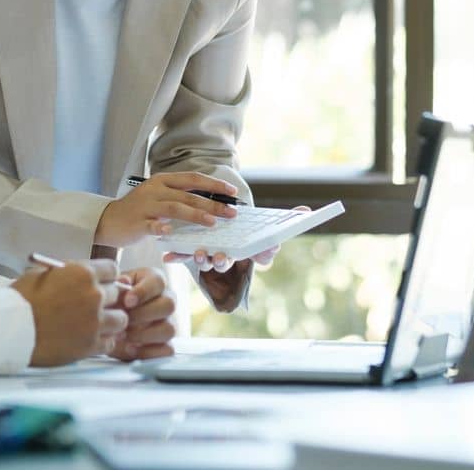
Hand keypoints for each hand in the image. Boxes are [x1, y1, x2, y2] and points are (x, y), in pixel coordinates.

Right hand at [11, 258, 127, 366]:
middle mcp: (94, 295)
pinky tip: (90, 340)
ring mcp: (95, 321)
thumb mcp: (44, 274)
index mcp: (83, 273)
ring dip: (111, 321)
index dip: (107, 277)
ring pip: (120, 319)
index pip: (113, 269)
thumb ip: (68, 274)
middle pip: (117, 294)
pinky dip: (103, 341)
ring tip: (95, 325)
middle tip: (95, 306)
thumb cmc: (20, 300)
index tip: (103, 283)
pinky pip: (110, 342)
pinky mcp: (90, 345)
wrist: (8, 329)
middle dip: (108, 299)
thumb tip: (79, 275)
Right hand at [93, 172, 238, 248]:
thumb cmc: (139, 210)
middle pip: (189, 194)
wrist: (109, 220)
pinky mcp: (137, 222)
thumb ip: (180, 195)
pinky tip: (171, 233)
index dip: (214, 184)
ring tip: (212, 223)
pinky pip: (152, 225)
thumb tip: (209, 200)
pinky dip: (162, 228)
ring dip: (195, 214)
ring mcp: (146, 205)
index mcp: (163, 180)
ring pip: (175, 208)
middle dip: (213, 204)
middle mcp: (156, 190)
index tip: (232, 193)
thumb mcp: (159, 195)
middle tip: (231, 213)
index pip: (193, 178)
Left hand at [108, 267, 176, 360]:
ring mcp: (168, 323)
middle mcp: (166, 300)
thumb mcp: (112, 288)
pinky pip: (167, 350)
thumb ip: (117, 286)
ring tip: (122, 336)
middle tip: (123, 320)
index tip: (127, 301)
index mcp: (154, 281)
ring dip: (144, 335)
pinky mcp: (166, 344)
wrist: (107, 321)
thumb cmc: (113, 299)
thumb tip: (123, 283)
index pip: (159, 282)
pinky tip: (130, 348)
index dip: (144, 292)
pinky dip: (148, 351)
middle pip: (169, 305)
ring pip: (169, 329)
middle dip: (143, 314)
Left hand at [161, 206, 310, 312]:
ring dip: (197, 257)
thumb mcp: (269, 225)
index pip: (238, 258)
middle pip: (218, 262)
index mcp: (239, 251)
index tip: (233, 255)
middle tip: (215, 257)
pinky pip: (183, 252)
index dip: (235, 258)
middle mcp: (222, 255)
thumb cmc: (251, 229)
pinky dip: (176, 254)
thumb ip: (287, 220)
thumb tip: (306, 211)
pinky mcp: (192, 248)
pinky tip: (167, 254)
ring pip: (201, 258)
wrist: (229, 224)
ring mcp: (206, 253)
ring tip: (195, 252)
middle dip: (215, 261)